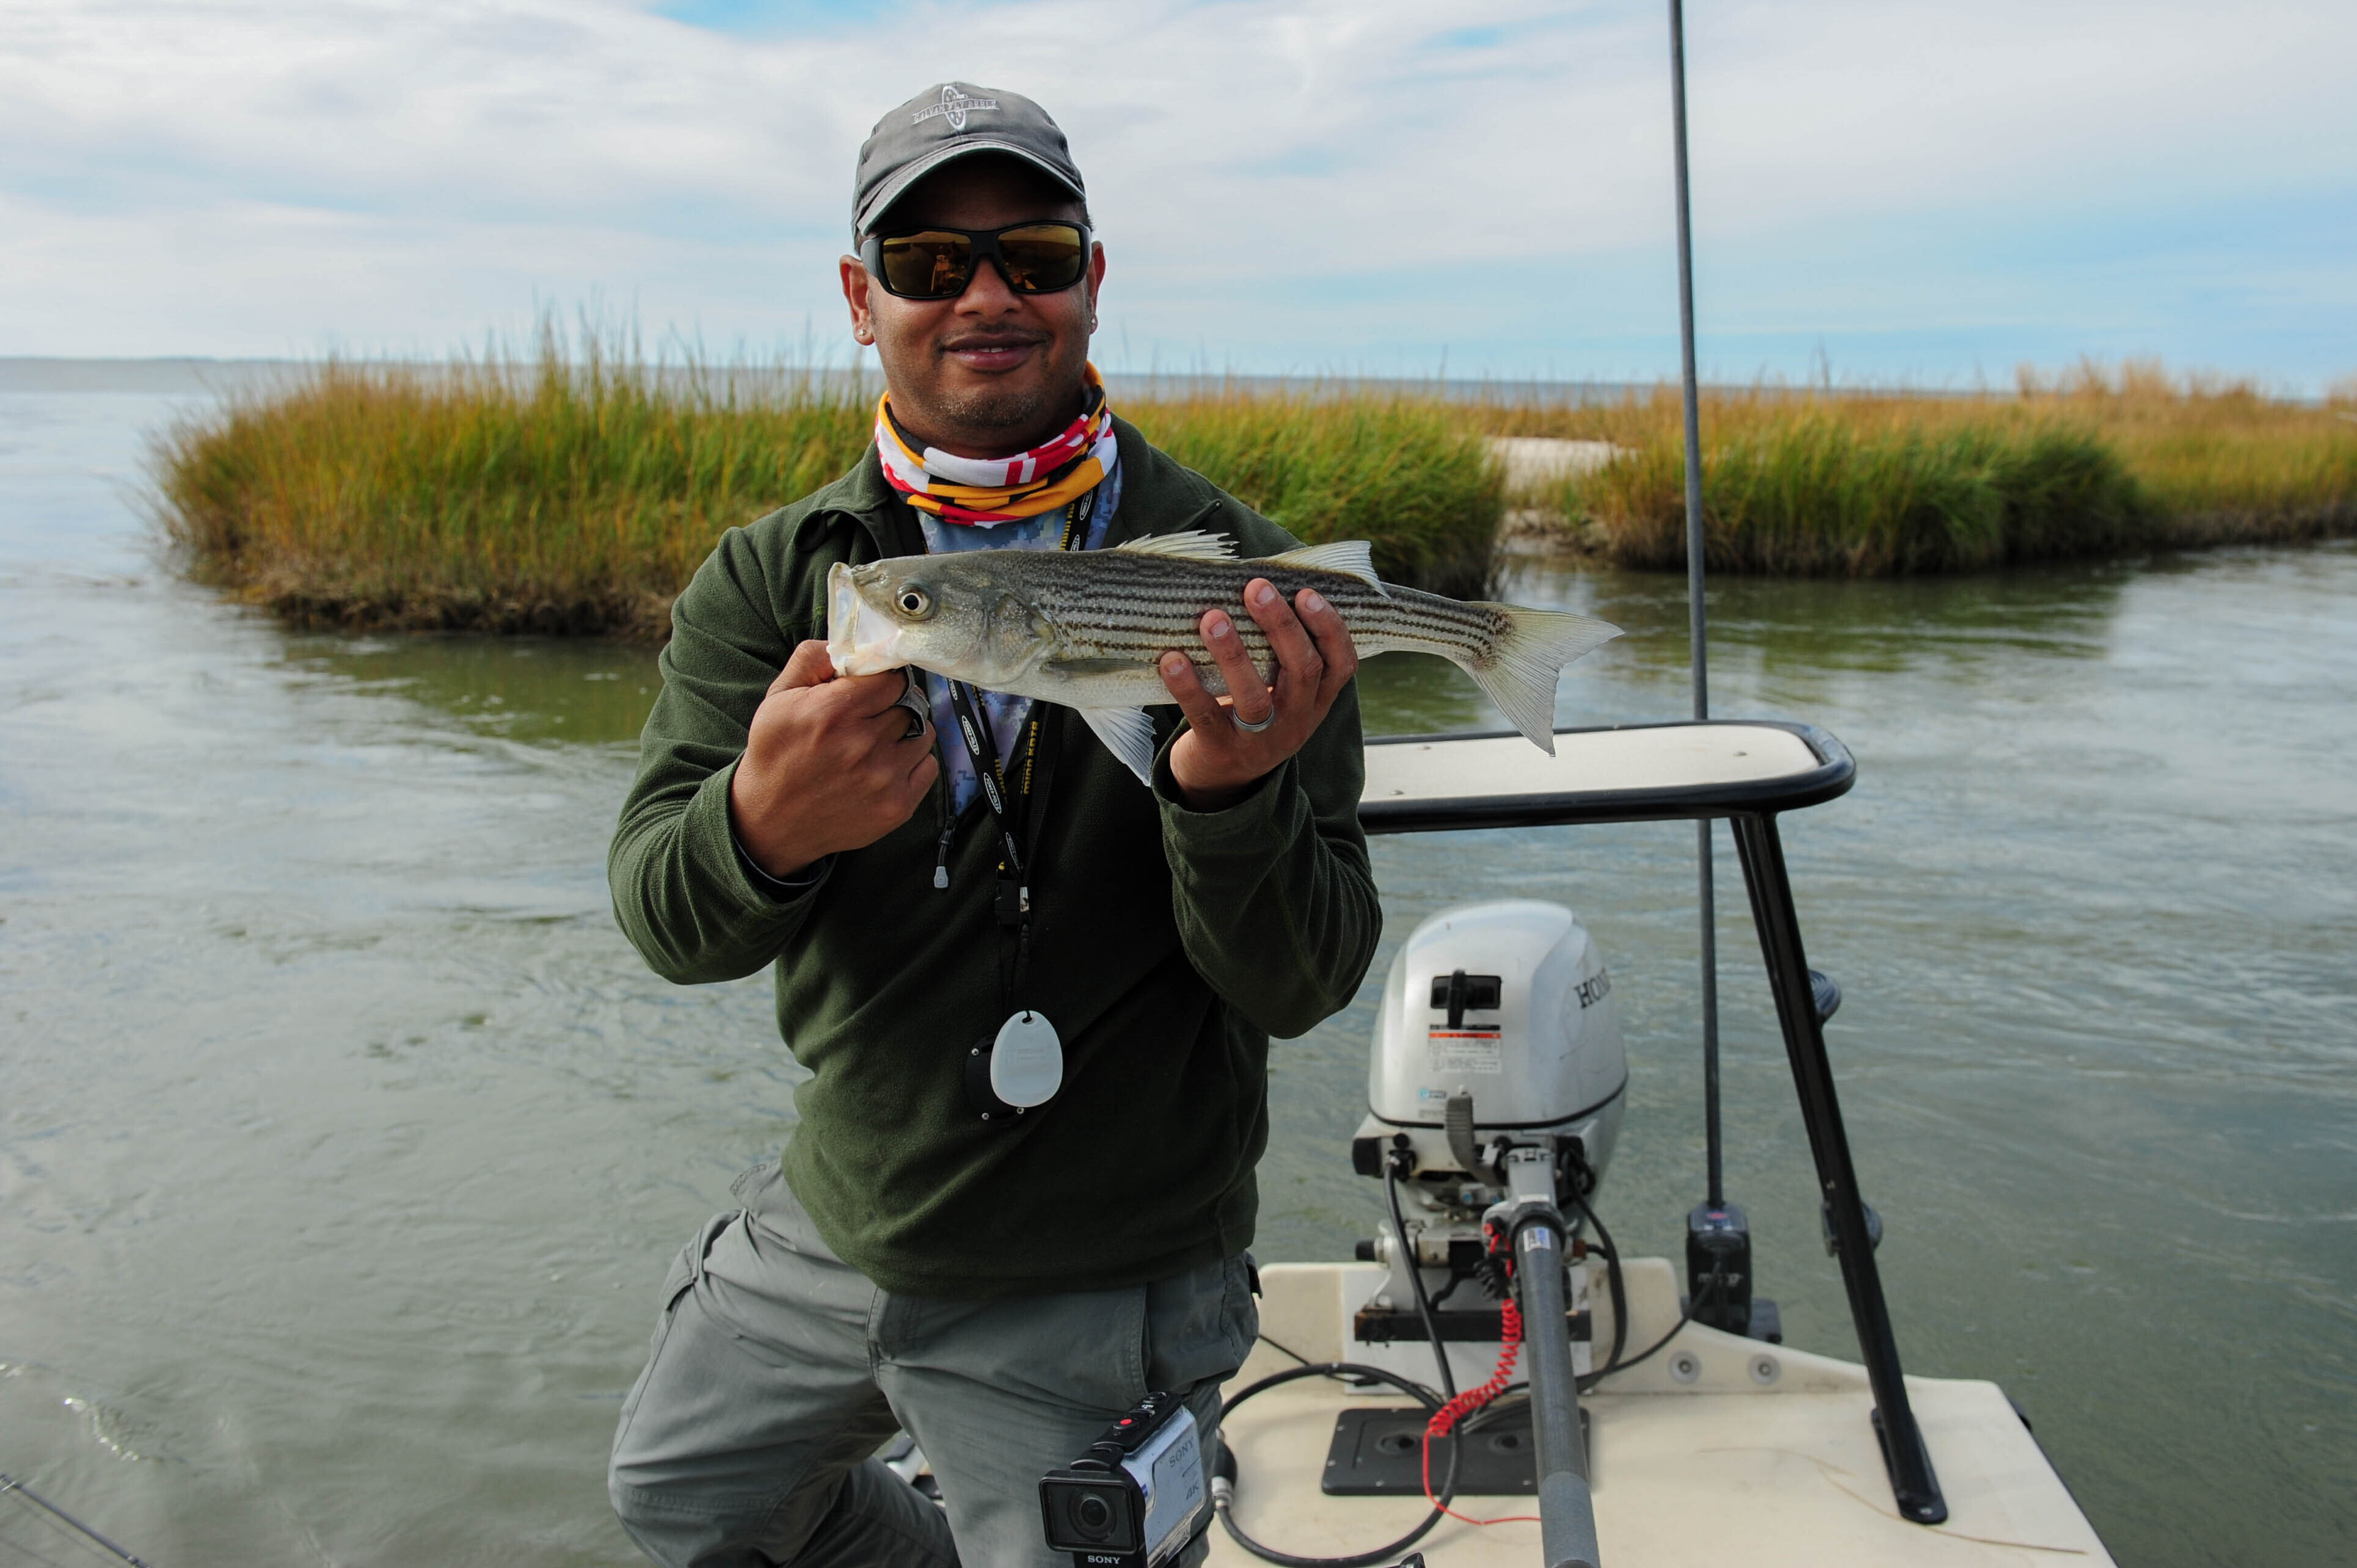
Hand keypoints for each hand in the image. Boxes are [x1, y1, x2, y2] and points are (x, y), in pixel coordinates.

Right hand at [729, 641, 937, 877]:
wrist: (771, 820)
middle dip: (894, 704)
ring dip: (907, 731)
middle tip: (874, 714)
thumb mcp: (778, 697)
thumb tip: (852, 643)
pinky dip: (913, 761)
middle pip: (909, 703)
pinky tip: (886, 765)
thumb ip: (813, 659)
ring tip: (880, 740)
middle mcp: (862, 744)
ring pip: (923, 732)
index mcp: (833, 712)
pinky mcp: (897, 806)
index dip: (884, 679)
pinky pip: (929, 766)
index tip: (875, 687)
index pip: (892, 677)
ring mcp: (883, 778)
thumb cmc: (776, 754)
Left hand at [1159, 578, 1357, 810]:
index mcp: (1316, 700)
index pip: (1342, 663)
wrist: (1222, 781)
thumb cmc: (1251, 714)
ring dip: (1234, 654)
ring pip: (1256, 697)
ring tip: (1212, 618)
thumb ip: (1280, 650)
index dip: (1329, 628)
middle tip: (1256, 588)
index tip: (1306, 592)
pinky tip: (1172, 659)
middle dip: (1281, 625)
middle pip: (1303, 670)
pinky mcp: (1222, 751)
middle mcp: (1296, 720)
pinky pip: (1206, 717)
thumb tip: (1259, 583)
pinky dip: (1188, 687)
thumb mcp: (1280, 689)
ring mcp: (1261, 740)